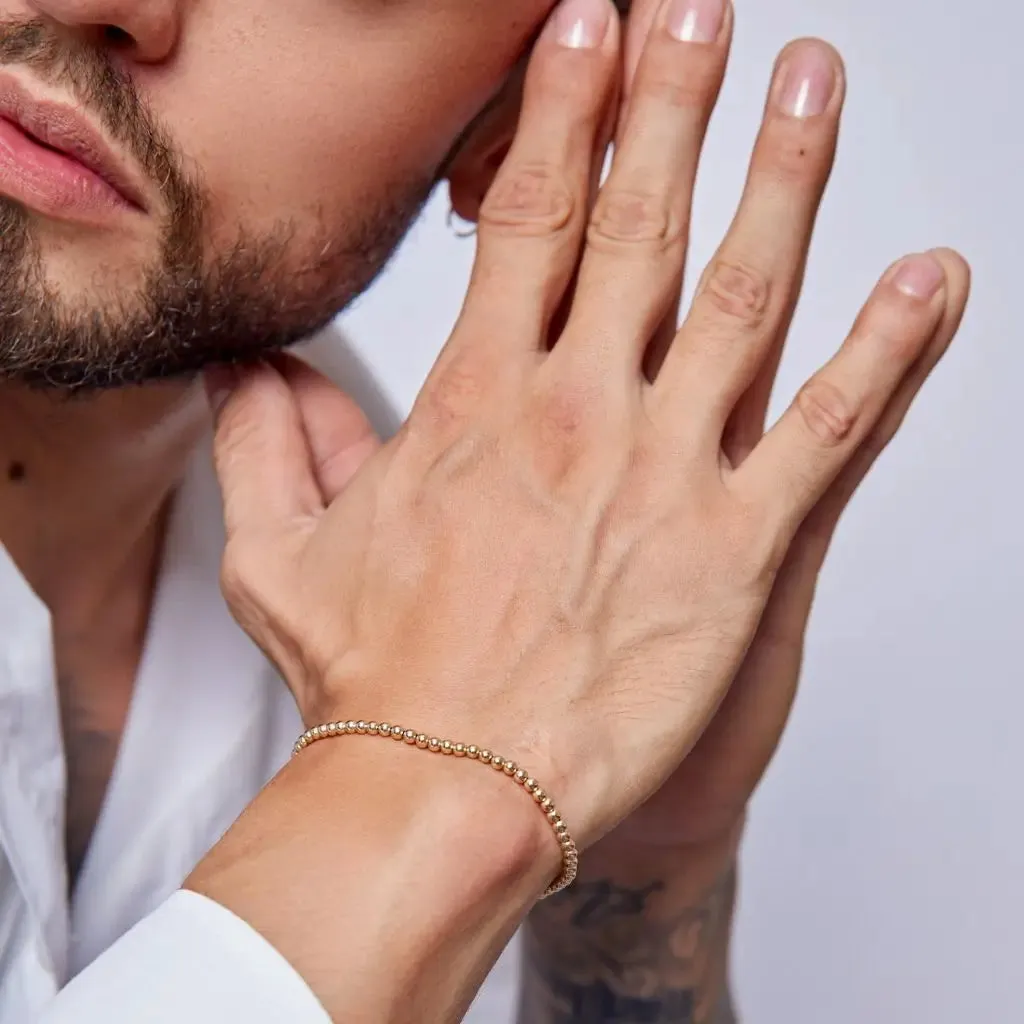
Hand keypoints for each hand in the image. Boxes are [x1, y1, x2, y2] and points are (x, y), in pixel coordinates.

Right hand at [208, 0, 968, 861]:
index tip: (587, 31)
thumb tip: (252, 367)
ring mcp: (667, 476)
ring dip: (784, 178)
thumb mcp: (278, 555)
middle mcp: (579, 415)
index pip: (530, 219)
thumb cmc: (377, 682)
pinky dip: (890, 350)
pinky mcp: (737, 554)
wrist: (452, 791)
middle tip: (700, 11)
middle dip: (672, 101)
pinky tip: (930, 279)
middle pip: (640, 223)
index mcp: (479, 402)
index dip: (563, 111)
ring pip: (744, 296)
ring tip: (813, 81)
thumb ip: (265, 442)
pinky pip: (832, 434)